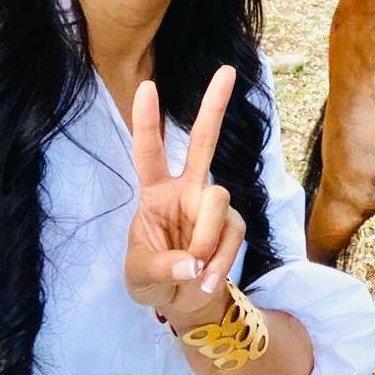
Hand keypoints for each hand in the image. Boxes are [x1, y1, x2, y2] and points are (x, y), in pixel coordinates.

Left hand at [124, 65, 245, 327]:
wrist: (185, 303)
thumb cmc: (153, 281)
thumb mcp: (140, 279)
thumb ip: (162, 269)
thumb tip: (192, 265)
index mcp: (155, 194)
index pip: (149, 152)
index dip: (146, 122)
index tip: (147, 86)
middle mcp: (186, 190)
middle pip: (204, 142)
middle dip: (214, 106)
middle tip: (226, 71)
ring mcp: (213, 205)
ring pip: (217, 201)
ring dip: (205, 241)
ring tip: (193, 272)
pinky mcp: (233, 223)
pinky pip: (232, 234)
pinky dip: (219, 263)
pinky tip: (207, 280)